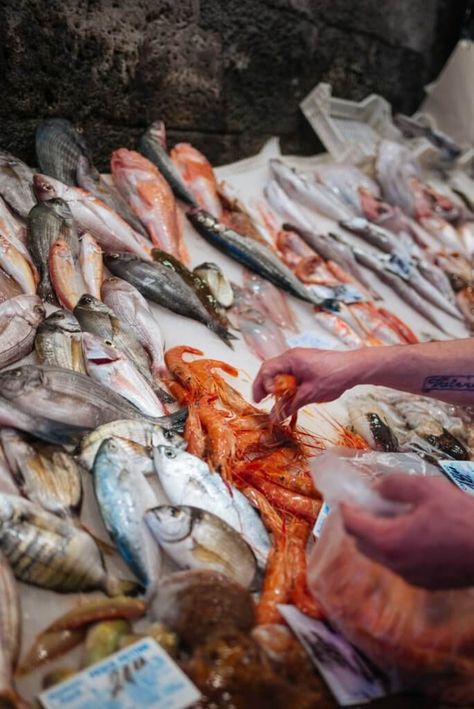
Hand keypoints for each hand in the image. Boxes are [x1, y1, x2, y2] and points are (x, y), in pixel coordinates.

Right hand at [252, 347, 363, 418]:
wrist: (355, 368)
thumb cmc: (333, 377)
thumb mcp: (309, 395)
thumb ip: (289, 405)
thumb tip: (274, 418)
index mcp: (290, 359)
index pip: (267, 370)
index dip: (262, 385)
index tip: (264, 400)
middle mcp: (292, 356)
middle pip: (270, 369)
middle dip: (264, 385)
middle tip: (259, 401)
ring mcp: (300, 359)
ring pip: (280, 372)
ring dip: (275, 386)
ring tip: (273, 401)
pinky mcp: (307, 364)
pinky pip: (290, 373)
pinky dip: (286, 384)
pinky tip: (288, 396)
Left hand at [341, 474, 473, 589]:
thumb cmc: (462, 517)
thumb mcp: (427, 489)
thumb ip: (396, 486)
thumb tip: (377, 487)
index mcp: (389, 541)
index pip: (353, 526)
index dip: (345, 510)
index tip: (345, 498)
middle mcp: (395, 565)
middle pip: (362, 544)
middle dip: (358, 524)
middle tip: (364, 505)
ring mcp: (412, 578)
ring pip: (381, 557)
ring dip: (377, 537)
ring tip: (388, 516)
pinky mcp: (428, 584)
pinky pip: (400, 565)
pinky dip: (395, 548)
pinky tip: (411, 533)